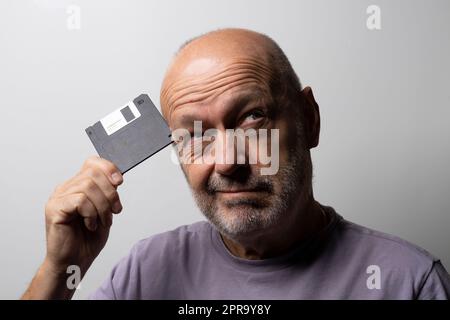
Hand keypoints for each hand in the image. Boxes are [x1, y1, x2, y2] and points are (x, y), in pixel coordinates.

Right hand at [43, 156, 122, 273]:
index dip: (108, 168)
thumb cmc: (88, 239)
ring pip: (88, 186)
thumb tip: (116, 177)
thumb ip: (108, 193)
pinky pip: (80, 200)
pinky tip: (90, 225)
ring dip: (102, 206)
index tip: (120, 182)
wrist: (74, 262)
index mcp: (77, 185)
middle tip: (115, 211)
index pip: (92, 162)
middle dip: (110, 192)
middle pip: (93, 173)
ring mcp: (58, 198)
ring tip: (103, 221)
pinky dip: (91, 213)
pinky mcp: (54, 209)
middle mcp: (66, 188)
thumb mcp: (105, 210)